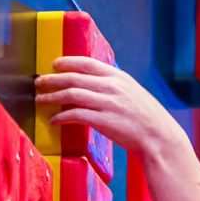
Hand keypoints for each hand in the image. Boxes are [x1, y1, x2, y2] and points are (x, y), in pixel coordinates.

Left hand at [35, 57, 184, 160]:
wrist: (160, 138)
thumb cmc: (148, 118)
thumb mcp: (133, 93)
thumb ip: (115, 87)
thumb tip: (95, 85)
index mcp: (119, 77)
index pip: (87, 63)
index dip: (68, 62)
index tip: (55, 64)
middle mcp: (111, 87)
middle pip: (73, 78)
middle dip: (52, 79)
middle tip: (39, 82)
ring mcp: (106, 103)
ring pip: (70, 94)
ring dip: (52, 97)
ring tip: (41, 100)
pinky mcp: (102, 121)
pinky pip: (74, 115)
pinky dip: (61, 117)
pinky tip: (54, 121)